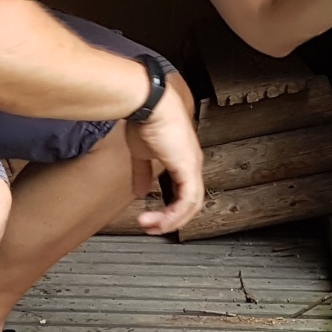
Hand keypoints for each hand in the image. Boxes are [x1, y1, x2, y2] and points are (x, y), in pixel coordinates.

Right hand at [122, 73, 204, 233]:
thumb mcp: (141, 153)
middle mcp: (192, 163)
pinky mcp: (188, 167)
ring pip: (192, 205)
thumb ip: (142, 174)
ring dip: (171, 220)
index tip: (153, 218)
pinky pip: (188, 199)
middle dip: (171, 219)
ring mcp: (192, 165)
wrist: (147, 103)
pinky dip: (174, 213)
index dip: (170, 208)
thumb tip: (139, 191)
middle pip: (191, 203)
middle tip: (153, 228)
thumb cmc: (146, 118)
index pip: (183, 191)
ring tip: (152, 226)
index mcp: (183, 159)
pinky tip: (160, 219)